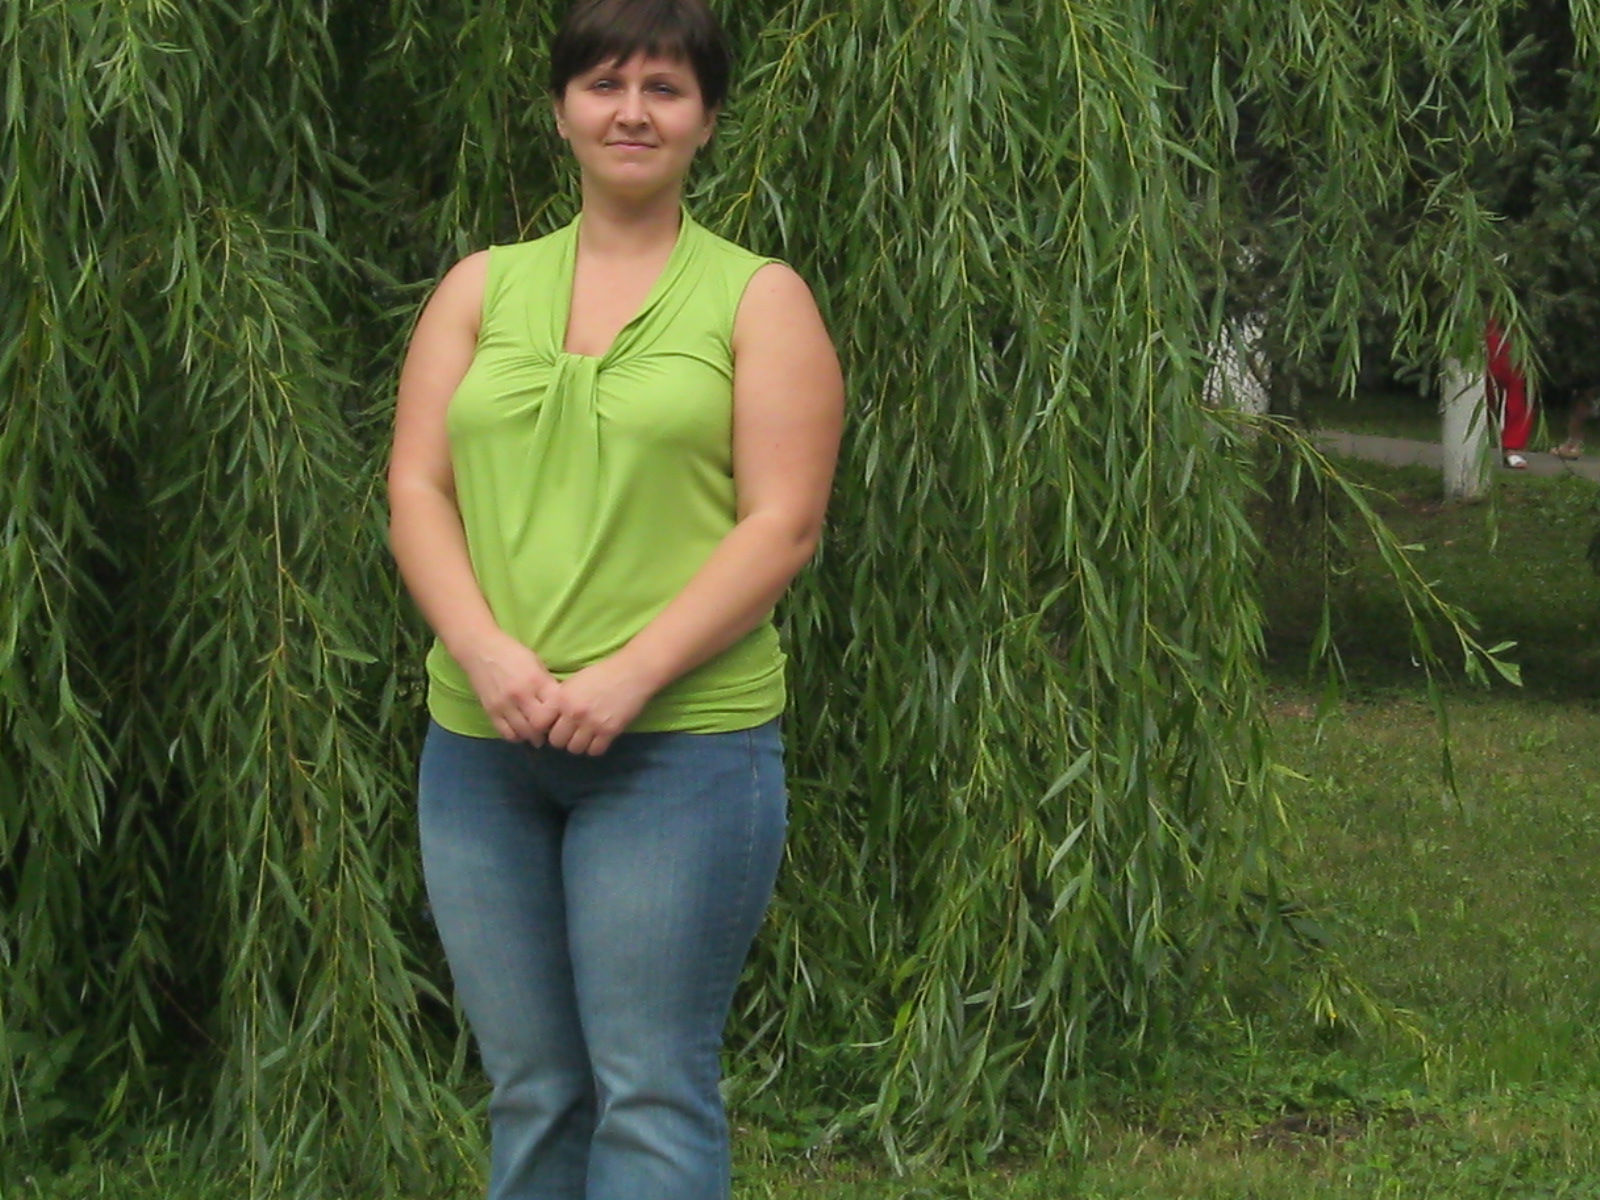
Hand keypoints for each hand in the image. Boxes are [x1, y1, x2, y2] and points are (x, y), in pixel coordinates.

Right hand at [458, 630, 561, 743]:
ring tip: (536, 732)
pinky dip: (516, 736)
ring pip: (523, 732)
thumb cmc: (513, 653)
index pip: (554, 709)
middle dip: (546, 729)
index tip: (559, 716)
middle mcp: (521, 694)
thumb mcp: (537, 664)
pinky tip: (520, 731)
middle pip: (539, 725)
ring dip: (532, 735)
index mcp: (536, 680)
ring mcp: (504, 704)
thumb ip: (548, 685)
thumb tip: (559, 706)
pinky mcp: (490, 711)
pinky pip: (506, 733)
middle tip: (549, 728)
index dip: (559, 716)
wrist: (480, 649)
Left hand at [542, 654, 657, 756]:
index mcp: (562, 697)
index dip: (544, 727)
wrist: (632, 672)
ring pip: (574, 749)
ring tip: (585, 736)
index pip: (539, 724)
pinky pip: (595, 751)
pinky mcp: (609, 731)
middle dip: (562, 739)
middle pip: (556, 741)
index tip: (552, 726)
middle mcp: (574, 712)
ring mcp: (592, 723)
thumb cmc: (602, 674)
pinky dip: (595, 747)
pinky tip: (598, 738)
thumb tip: (549, 719)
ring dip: (578, 744)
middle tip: (570, 733)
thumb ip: (560, 700)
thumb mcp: (574, 682)